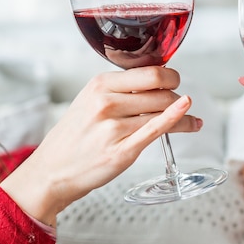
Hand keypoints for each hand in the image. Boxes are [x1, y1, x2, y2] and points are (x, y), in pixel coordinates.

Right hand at [0, 66, 200, 225]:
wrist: (51, 171)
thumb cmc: (74, 137)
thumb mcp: (89, 101)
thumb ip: (120, 89)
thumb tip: (158, 80)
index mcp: (99, 85)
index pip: (150, 72)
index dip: (169, 76)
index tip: (174, 81)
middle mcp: (106, 103)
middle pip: (161, 92)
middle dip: (176, 97)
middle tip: (180, 103)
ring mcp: (113, 128)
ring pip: (163, 112)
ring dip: (184, 116)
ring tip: (192, 120)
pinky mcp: (122, 151)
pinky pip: (157, 130)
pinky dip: (178, 121)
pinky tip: (191, 119)